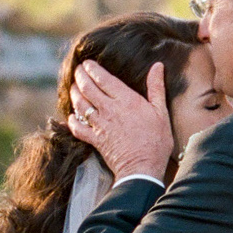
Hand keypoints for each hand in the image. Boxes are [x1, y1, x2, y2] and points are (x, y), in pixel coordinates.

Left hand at [67, 59, 173, 181]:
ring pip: (80, 105)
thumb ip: (156, 88)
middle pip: (87, 88)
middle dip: (80, 76)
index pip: (103, 78)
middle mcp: (109, 110)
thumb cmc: (156, 142)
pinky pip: (78, 128)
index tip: (87, 63)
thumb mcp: (161, 112)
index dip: (92, 68)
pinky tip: (71, 116)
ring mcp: (100, 125)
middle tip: (77, 70)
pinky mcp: (95, 140)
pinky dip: (72, 121)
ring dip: (74, 94)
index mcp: (126, 100)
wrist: (143, 169)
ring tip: (73, 87)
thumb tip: (157, 66)